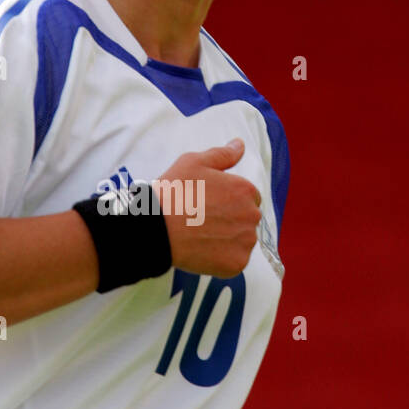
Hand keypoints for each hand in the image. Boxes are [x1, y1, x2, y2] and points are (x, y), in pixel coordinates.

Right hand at [156, 138, 260, 277]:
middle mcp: (252, 215)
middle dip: (230, 220)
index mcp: (245, 189)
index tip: (208, 205)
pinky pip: (234, 261)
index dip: (228, 200)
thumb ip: (223, 154)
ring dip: (227, 240)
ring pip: (242, 241)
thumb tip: (240, 145)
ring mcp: (245, 242)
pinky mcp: (236, 264)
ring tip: (201, 236)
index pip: (248, 196)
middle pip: (247, 219)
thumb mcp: (195, 162)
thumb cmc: (174, 192)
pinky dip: (221, 259)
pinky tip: (202, 251)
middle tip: (202, 221)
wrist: (157, 228)